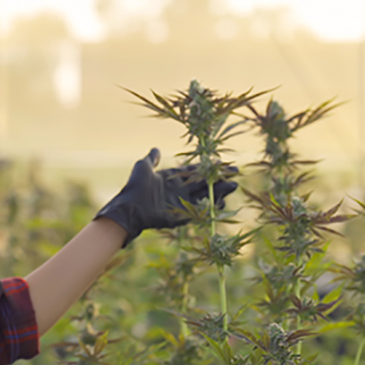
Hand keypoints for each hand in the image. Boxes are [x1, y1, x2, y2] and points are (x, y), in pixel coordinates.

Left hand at [95, 148, 237, 245]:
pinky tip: (223, 201)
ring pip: (205, 196)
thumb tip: (155, 148)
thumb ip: (152, 159)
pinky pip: (200, 210)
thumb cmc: (135, 186)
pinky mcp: (182, 215)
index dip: (208, 167)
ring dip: (219, 191)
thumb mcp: (143, 167)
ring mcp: (181, 202)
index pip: (194, 171)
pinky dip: (211, 206)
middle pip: (203, 183)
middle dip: (219, 178)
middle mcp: (179, 190)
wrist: (129, 207)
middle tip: (235, 173)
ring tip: (233, 186)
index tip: (222, 162)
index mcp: (172, 178)